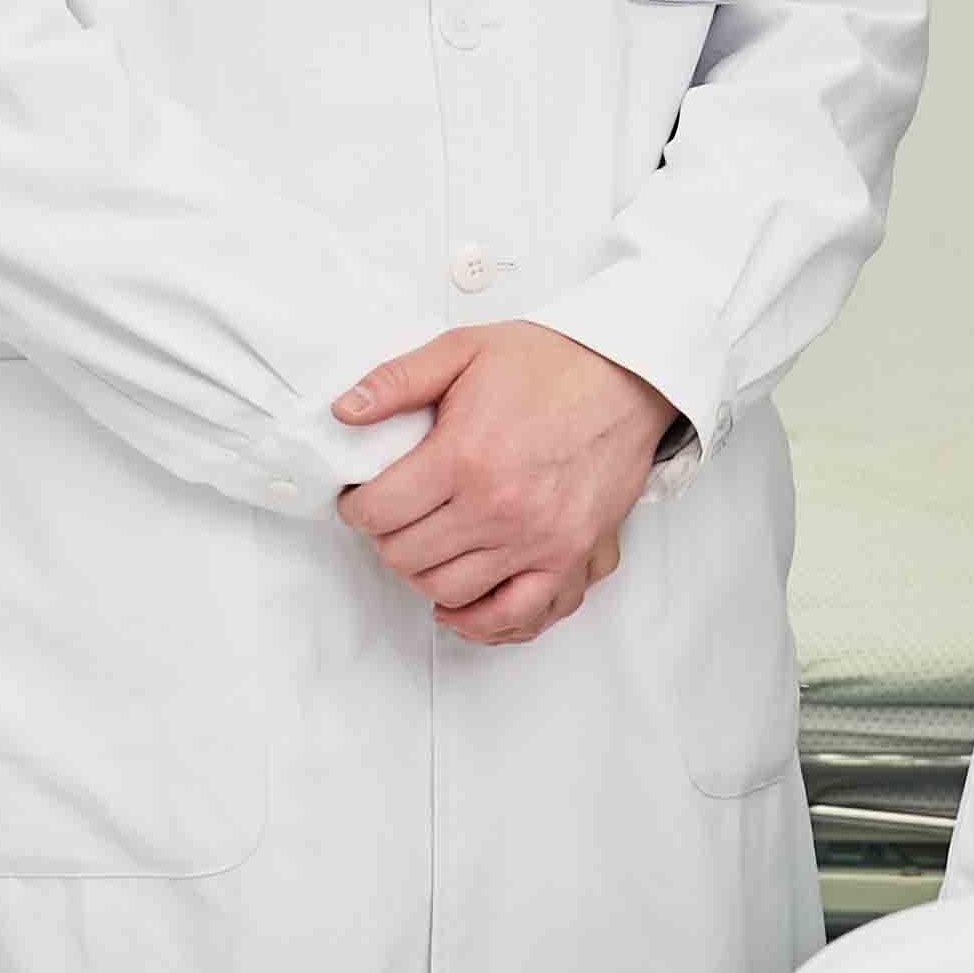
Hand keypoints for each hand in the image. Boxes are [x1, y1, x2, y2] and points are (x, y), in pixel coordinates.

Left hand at [332, 324, 672, 643]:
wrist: (628, 375)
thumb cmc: (551, 363)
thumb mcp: (464, 349)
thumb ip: (397, 380)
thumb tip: (345, 411)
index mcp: (464, 458)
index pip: (378, 513)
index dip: (357, 506)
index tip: (362, 499)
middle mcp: (499, 509)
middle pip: (406, 557)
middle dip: (387, 537)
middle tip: (395, 517)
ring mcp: (538, 541)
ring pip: (450, 591)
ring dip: (425, 574)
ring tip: (427, 547)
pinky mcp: (571, 558)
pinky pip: (517, 617)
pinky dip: (482, 622)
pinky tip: (461, 605)